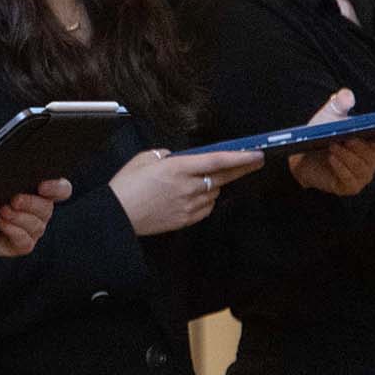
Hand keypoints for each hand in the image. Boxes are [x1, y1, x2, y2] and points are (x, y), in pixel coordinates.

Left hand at [0, 178, 72, 261]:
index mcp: (38, 190)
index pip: (61, 189)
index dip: (56, 187)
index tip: (42, 185)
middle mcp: (40, 210)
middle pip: (47, 207)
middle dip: (31, 202)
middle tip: (14, 199)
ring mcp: (33, 229)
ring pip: (36, 225)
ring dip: (18, 217)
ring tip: (1, 210)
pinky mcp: (22, 244)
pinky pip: (25, 240)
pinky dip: (12, 230)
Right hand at [110, 146, 263, 235]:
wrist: (118, 215)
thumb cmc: (127, 184)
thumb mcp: (144, 158)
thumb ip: (165, 154)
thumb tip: (177, 157)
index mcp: (178, 167)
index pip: (217, 161)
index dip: (239, 158)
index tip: (256, 154)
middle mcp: (188, 187)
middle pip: (223, 177)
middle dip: (241, 169)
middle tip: (254, 162)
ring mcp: (189, 205)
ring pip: (214, 192)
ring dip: (214, 184)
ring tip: (198, 180)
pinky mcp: (186, 220)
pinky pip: (206, 208)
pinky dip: (206, 200)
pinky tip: (194, 196)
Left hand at [286, 90, 374, 195]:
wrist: (302, 155)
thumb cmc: (321, 134)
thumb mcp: (330, 114)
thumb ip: (340, 102)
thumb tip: (347, 95)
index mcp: (373, 140)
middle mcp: (371, 158)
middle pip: (374, 155)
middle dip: (360, 146)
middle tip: (346, 138)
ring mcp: (362, 174)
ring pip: (362, 167)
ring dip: (347, 156)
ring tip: (333, 146)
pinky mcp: (350, 186)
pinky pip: (351, 179)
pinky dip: (341, 168)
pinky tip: (332, 158)